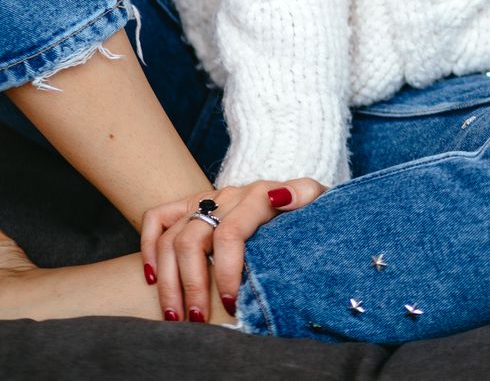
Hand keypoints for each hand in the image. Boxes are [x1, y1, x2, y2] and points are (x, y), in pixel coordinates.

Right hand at [141, 177, 327, 320]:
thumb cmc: (306, 212)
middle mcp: (229, 195)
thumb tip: (282, 197)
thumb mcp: (315, 203)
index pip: (229, 234)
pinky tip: (151, 279)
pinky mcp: (189, 203)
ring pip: (171, 237)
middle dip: (191, 286)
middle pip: (193, 240)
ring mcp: (206, 198)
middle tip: (197, 321)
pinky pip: (157, 218)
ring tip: (175, 316)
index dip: (224, 272)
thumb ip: (304, 196)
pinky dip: (148, 247)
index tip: (228, 304)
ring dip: (168, 280)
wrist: (297, 197)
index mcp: (259, 195)